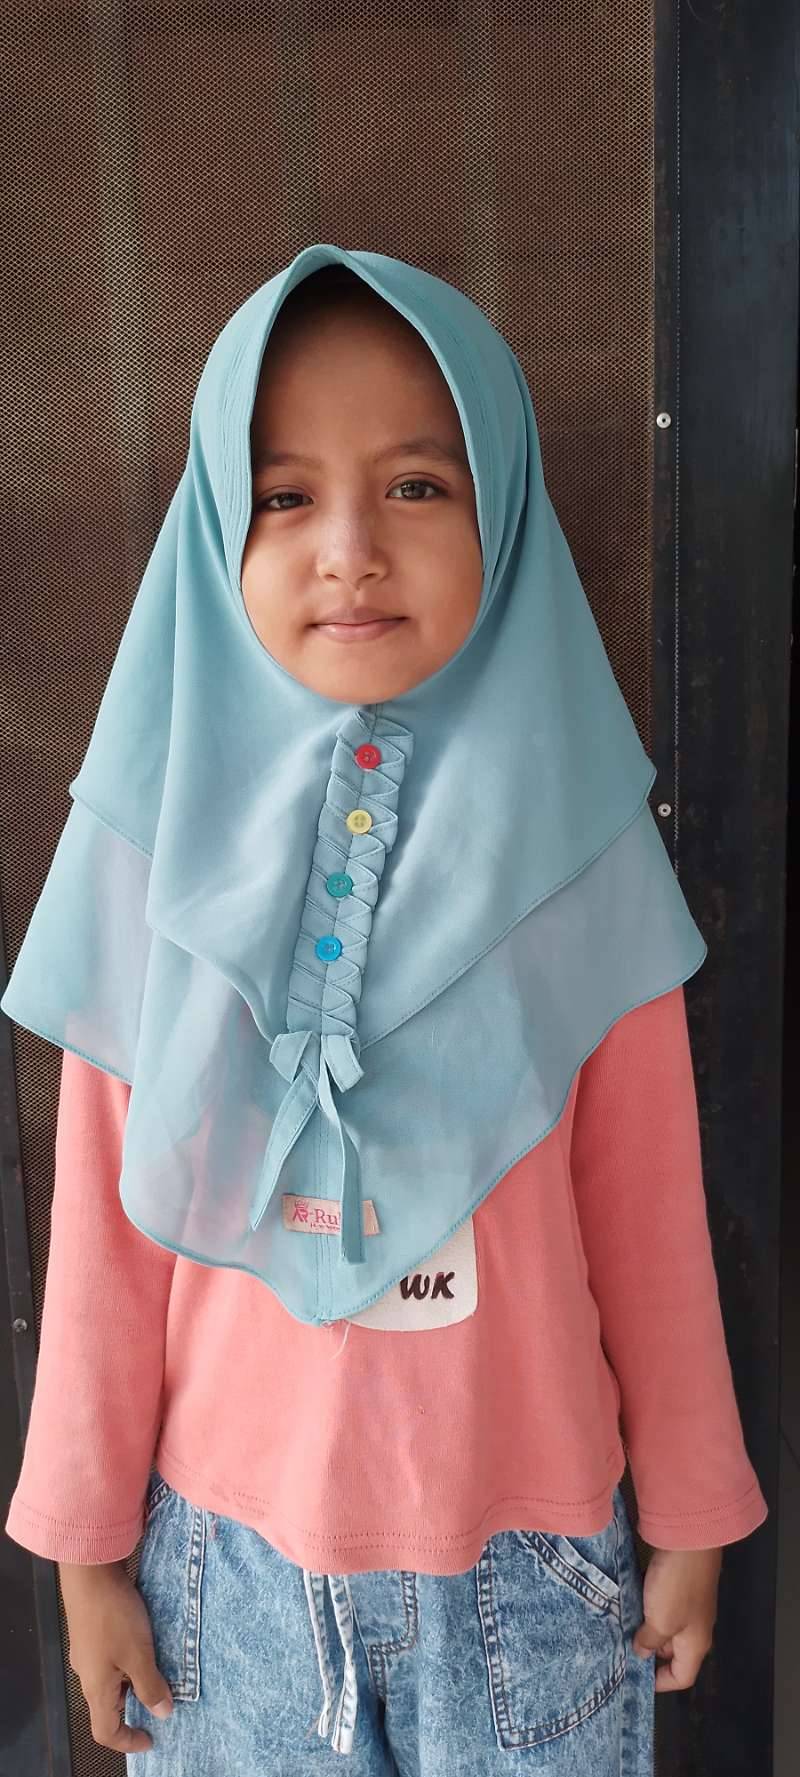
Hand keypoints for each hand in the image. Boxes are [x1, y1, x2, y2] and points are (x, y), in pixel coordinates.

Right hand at [59, 1559, 173, 1752]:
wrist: (90, 1573)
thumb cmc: (114, 1617)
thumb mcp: (139, 1654)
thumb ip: (151, 1686)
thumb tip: (162, 1713)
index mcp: (96, 1688)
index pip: (105, 1732)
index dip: (128, 1742)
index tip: (151, 1738)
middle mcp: (87, 1675)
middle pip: (108, 1706)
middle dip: (135, 1707)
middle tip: (162, 1698)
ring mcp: (87, 1652)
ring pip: (111, 1680)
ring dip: (134, 1680)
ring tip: (159, 1668)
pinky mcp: (91, 1632)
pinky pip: (110, 1659)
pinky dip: (129, 1660)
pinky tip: (145, 1642)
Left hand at [631, 1546, 722, 1690]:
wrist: (688, 1539)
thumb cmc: (676, 1586)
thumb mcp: (661, 1621)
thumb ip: (649, 1641)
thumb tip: (641, 1652)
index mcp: (696, 1644)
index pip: (682, 1677)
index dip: (661, 1684)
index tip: (634, 1678)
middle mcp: (694, 1627)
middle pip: (671, 1653)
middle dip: (647, 1653)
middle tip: (618, 1650)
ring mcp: (687, 1604)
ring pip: (663, 1626)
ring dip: (642, 1627)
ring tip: (616, 1628)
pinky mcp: (677, 1584)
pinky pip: (658, 1604)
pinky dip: (643, 1607)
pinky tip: (625, 1603)